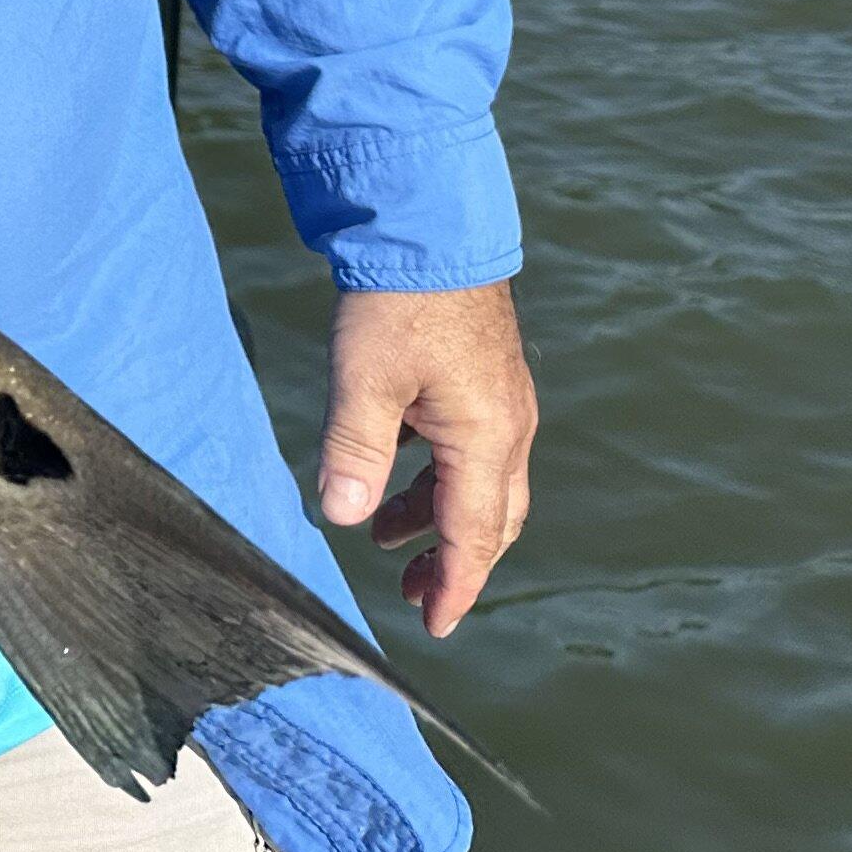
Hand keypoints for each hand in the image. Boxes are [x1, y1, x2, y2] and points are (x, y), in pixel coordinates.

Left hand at [316, 281, 537, 637]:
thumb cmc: (397, 301)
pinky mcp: (481, 377)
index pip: (474, 536)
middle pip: (488, 517)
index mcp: (486, 437)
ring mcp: (499, 400)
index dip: (454, 585)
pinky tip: (390, 470)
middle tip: (411, 597)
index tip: (433, 625)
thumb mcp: (364, 380)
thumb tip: (345, 518)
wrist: (429, 225)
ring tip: (384, 539)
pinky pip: (466, 447)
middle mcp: (506, 426)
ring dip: (435, 516)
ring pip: (476, 481)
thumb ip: (355, 452)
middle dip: (452, 560)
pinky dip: (432, 475)